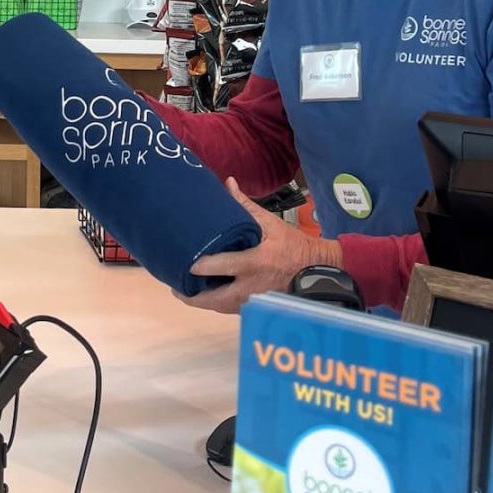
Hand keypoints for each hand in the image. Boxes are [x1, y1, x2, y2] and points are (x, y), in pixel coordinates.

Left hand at [187, 181, 342, 314]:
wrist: (316, 270)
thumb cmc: (293, 245)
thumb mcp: (270, 223)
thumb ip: (244, 206)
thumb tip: (228, 183)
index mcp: (255, 262)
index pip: (223, 267)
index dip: (201, 267)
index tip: (186, 264)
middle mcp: (252, 286)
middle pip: (215, 299)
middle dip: (193, 297)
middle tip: (176, 287)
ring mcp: (254, 300)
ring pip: (221, 308)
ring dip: (203, 302)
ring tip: (186, 291)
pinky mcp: (257, 307)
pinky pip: (231, 309)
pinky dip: (217, 304)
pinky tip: (207, 296)